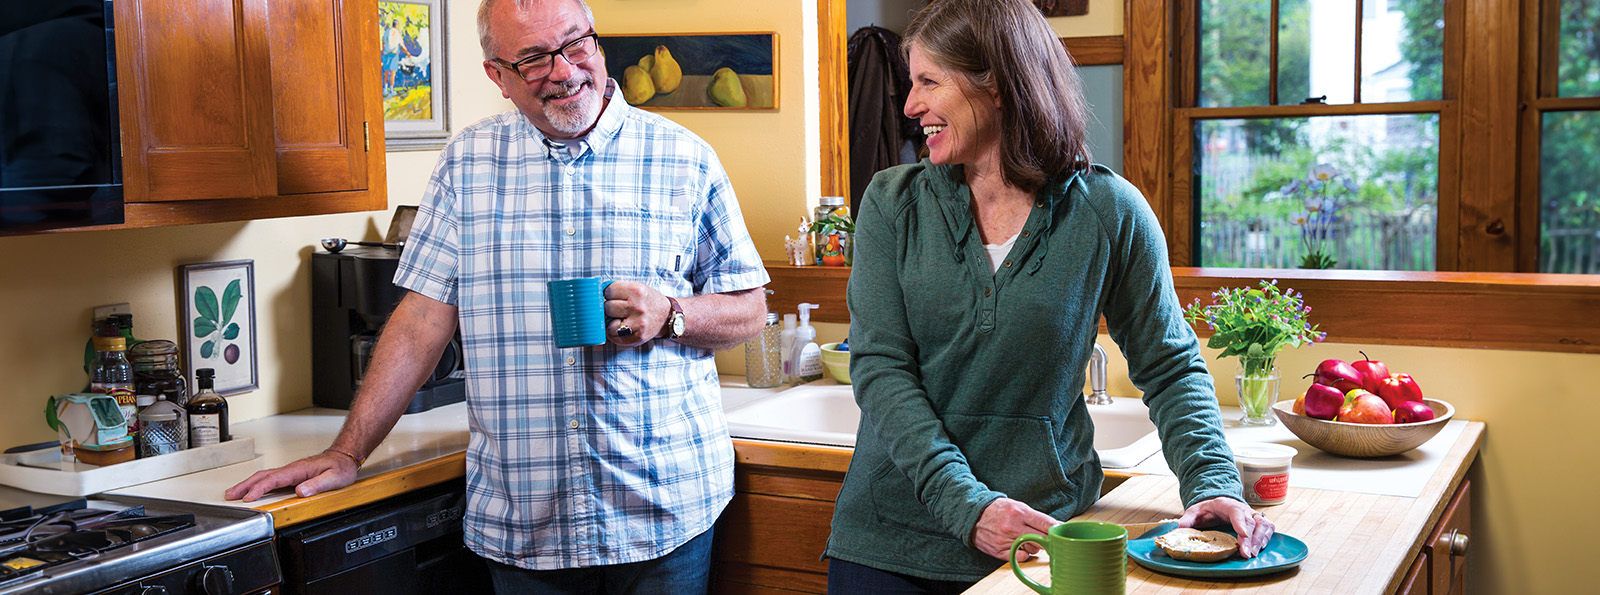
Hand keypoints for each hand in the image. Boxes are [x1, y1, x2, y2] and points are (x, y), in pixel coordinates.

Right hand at [224, 452, 358, 501]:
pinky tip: (252, 490)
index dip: (260, 489)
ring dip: (247, 484)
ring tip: (234, 493)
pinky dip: (257, 484)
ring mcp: (290, 472)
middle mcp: (291, 469)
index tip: (249, 497)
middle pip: (263, 476)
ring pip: (264, 476)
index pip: (274, 479)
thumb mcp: (334, 478)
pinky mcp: (291, 475)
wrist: (345, 457)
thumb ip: (318, 485)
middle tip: (230, 495)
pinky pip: (270, 479)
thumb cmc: (340, 467)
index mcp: (298, 469)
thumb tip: (301, 491)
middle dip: (244, 485)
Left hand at [602, 281, 670, 346]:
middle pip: (607, 308)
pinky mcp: (638, 337)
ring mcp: (638, 323)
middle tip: (617, 309)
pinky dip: (615, 335)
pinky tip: (621, 329)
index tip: (613, 297)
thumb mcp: (636, 288)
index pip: (608, 291)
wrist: (666, 315)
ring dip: (611, 324)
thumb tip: (594, 296)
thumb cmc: (646, 301)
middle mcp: (638, 306)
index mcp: (636, 290)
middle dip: (609, 309)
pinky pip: (615, 338)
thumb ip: (617, 290)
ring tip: (619, 320)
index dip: (608, 294)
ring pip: (609, 326)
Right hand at [971, 497, 1059, 560]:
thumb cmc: (998, 510)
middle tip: (1048, 537)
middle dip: (1047, 538)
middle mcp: (1012, 527)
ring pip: (1032, 549)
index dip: (1056, 528)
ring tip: (1027, 538)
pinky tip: (1022, 547)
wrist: (973, 516)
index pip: (1044, 522)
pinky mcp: (1000, 551)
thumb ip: (1034, 516)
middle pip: (1041, 538)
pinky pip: (1021, 557)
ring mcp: (1005, 540)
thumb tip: (1053, 527)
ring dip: (1035, 546)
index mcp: (1018, 512)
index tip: (1062, 530)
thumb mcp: (1017, 506)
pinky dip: (1025, 554)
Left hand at [1177, 496, 1274, 557]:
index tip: (1243, 534)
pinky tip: (1259, 549)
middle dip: (1250, 539)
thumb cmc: (1208, 509)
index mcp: (1227, 505)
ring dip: (1260, 540)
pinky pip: (1268, 528)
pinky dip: (1266, 538)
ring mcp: (1252, 515)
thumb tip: (1179, 528)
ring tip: (1253, 554)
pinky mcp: (1259, 522)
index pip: (1236, 512)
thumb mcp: (1195, 511)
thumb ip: (1187, 518)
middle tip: (1246, 553)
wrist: (1219, 504)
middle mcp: (1243, 509)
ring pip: (1263, 525)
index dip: (1240, 523)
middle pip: (1251, 522)